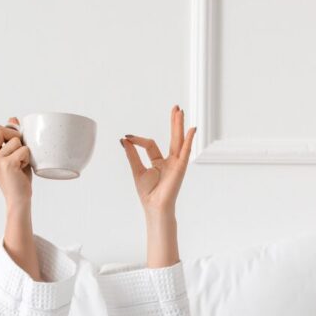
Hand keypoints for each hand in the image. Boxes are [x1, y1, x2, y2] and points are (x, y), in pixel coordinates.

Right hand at [0, 117, 39, 280]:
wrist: (19, 200)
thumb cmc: (18, 179)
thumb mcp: (14, 156)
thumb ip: (12, 139)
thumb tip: (12, 119)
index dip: (10, 131)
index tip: (17, 143)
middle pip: (2, 129)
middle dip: (16, 138)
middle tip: (20, 154)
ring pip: (17, 141)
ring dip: (24, 152)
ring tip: (21, 165)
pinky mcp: (7, 164)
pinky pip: (24, 150)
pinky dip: (28, 158)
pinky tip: (23, 169)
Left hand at [121, 105, 195, 267]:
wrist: (154, 206)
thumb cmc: (148, 193)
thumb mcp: (136, 170)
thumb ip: (132, 154)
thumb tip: (124, 140)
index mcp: (159, 162)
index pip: (150, 144)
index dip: (138, 140)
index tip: (126, 138)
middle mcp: (170, 161)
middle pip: (172, 137)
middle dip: (173, 122)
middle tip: (175, 108)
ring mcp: (176, 163)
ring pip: (179, 140)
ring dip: (179, 125)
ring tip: (180, 111)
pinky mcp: (180, 167)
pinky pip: (186, 151)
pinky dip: (189, 139)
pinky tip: (192, 129)